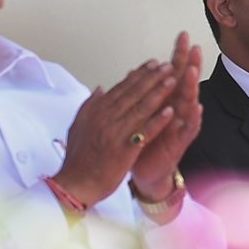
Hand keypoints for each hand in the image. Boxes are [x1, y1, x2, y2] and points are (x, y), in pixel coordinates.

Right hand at [53, 60, 177, 207]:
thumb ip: (90, 105)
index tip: (152, 64)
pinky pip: (144, 132)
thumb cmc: (78, 159)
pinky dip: (158, 120)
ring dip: (158, 93)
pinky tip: (170, 111)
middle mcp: (105, 118)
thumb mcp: (78, 126)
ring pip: (141, 108)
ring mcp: (115, 133)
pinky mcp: (124, 149)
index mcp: (95, 111)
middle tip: (167, 66)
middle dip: (152, 77)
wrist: (75, 184)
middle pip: (133, 93)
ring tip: (172, 80)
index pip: (121, 88)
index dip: (139, 75)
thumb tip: (100, 89)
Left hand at [130, 32, 203, 199]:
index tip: (183, 37)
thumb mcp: (141, 113)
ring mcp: (180, 126)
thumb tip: (137, 71)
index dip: (178, 55)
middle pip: (185, 83)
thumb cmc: (143, 141)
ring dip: (191, 87)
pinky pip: (189, 130)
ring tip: (192, 71)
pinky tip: (196, 108)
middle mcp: (176, 110)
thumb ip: (142, 93)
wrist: (145, 171)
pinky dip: (192, 119)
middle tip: (195, 47)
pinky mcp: (180, 143)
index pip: (173, 73)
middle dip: (190, 64)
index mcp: (165, 101)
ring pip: (188, 102)